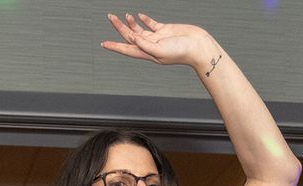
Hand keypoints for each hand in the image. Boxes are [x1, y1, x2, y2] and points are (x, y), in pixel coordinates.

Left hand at [101, 13, 218, 70]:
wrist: (198, 46)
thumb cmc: (182, 52)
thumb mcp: (160, 50)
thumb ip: (145, 45)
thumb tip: (133, 38)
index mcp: (148, 53)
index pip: (127, 49)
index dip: (115, 46)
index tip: (104, 43)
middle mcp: (150, 46)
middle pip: (130, 37)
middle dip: (120, 28)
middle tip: (111, 17)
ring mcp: (157, 38)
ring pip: (139, 30)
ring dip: (130, 23)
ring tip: (124, 16)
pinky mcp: (165, 30)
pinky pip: (151, 24)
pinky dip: (144, 19)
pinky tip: (139, 15)